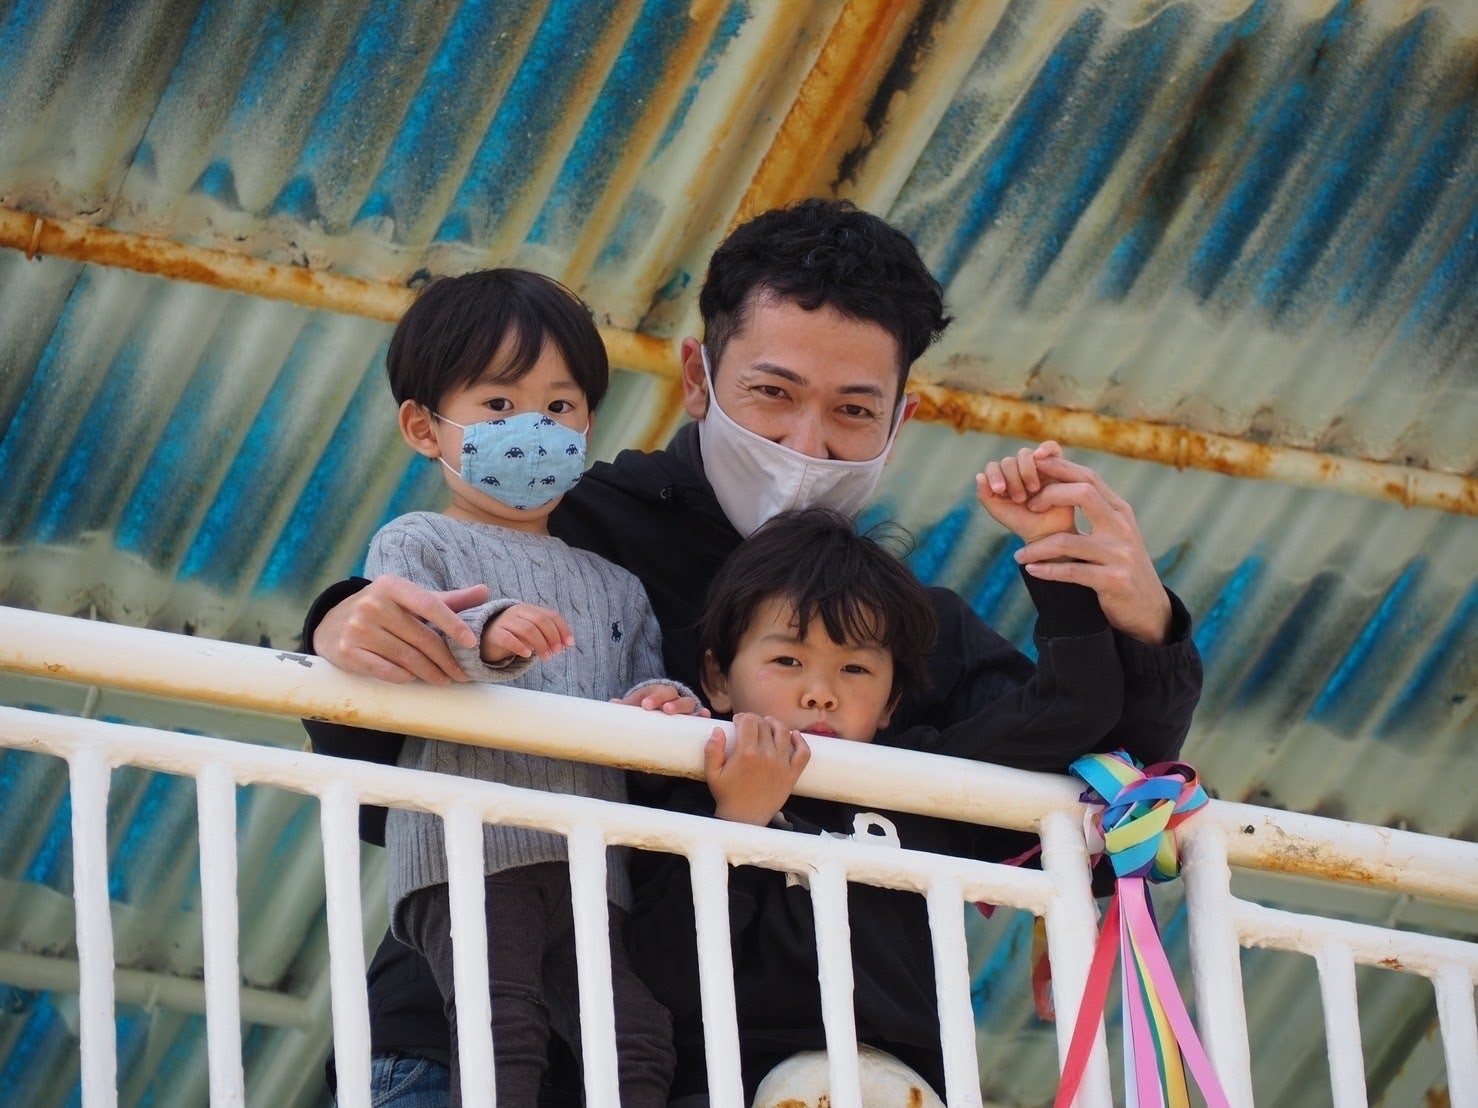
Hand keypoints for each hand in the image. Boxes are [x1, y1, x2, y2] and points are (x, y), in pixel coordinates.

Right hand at [312, 574, 489, 684]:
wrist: (332, 623)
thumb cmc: (382, 610)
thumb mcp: (409, 599)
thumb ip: (446, 599)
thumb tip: (485, 591)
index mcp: (391, 586)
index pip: (430, 604)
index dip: (453, 624)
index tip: (471, 643)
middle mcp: (372, 604)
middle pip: (422, 637)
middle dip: (447, 660)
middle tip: (462, 674)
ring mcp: (357, 628)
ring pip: (407, 658)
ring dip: (431, 673)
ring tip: (445, 680)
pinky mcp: (347, 652)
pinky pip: (387, 670)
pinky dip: (406, 677)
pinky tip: (416, 679)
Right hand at [483, 604, 573, 664]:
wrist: (485, 639)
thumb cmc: (513, 636)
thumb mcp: (531, 632)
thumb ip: (546, 634)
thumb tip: (565, 644)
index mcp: (529, 609)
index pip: (551, 615)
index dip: (563, 629)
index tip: (570, 644)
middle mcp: (517, 611)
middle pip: (541, 620)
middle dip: (553, 637)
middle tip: (557, 652)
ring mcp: (505, 621)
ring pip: (527, 629)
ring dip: (540, 644)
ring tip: (546, 657)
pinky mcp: (495, 633)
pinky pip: (509, 638)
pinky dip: (520, 646)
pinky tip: (527, 655)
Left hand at [611, 684, 710, 716]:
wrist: (659, 710)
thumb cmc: (646, 707)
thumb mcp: (636, 705)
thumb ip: (626, 706)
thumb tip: (613, 703)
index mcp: (657, 692)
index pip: (657, 691)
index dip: (653, 697)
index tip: (645, 706)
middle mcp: (672, 696)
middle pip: (673, 696)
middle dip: (670, 702)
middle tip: (665, 710)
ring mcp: (684, 706)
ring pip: (688, 703)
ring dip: (686, 709)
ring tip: (689, 716)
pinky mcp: (692, 717)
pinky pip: (699, 715)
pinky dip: (703, 716)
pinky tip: (705, 717)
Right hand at [705, 713, 810, 825]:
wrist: (745, 819)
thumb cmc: (727, 796)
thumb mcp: (712, 774)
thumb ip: (712, 750)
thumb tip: (718, 730)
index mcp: (746, 753)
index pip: (749, 721)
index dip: (742, 717)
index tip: (738, 722)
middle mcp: (767, 756)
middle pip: (764, 725)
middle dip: (755, 720)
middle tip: (750, 726)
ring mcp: (782, 765)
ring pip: (784, 732)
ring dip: (775, 724)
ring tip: (768, 725)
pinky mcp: (792, 774)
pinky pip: (803, 753)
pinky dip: (801, 741)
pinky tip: (793, 735)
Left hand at [976, 442, 1076, 542]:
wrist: (1048, 531)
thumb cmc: (1023, 522)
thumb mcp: (999, 511)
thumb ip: (985, 495)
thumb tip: (979, 475)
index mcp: (1003, 479)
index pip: (993, 467)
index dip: (994, 475)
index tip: (1000, 490)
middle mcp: (1018, 470)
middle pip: (1008, 461)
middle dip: (1012, 479)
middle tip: (1020, 498)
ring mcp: (1037, 467)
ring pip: (1025, 454)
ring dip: (1026, 471)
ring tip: (1033, 489)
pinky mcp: (1056, 465)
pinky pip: (1051, 447)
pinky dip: (1046, 447)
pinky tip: (1040, 456)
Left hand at [1012, 454, 1172, 644]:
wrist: (1149, 607)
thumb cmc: (1121, 564)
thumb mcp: (1115, 532)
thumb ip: (1096, 510)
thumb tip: (1060, 484)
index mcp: (1120, 511)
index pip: (1089, 478)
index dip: (1060, 467)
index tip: (1033, 463)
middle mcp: (1122, 527)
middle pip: (1084, 494)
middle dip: (1050, 495)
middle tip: (1027, 506)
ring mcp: (1120, 554)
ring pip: (1067, 541)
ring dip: (1037, 548)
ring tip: (1019, 556)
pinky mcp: (1114, 581)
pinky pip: (1072, 572)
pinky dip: (1047, 570)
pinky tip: (1031, 570)